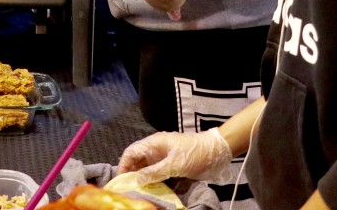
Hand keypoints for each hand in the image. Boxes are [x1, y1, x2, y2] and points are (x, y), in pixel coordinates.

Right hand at [117, 128, 232, 182]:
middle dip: (130, 174)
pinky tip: (150, 190)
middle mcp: (155, 149)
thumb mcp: (174, 164)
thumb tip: (136, 180)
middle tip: (127, 189)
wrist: (217, 151)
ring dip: (141, 178)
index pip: (131, 152)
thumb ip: (155, 172)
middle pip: (137, 160)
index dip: (123, 165)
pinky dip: (152, 180)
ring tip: (137, 192)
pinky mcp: (171, 164)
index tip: (120, 180)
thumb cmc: (194, 154)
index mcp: (153, 144)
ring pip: (146, 168)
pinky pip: (157, 172)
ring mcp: (163, 157)